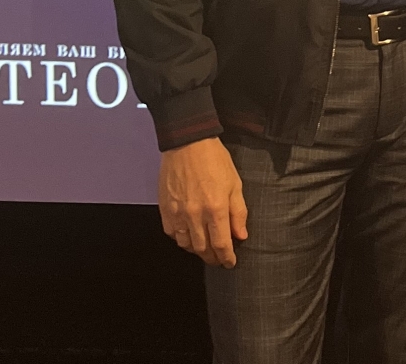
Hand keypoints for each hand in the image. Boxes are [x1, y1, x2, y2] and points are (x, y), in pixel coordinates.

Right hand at [158, 137, 248, 268]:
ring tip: (205, 249)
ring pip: (186, 245)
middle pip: (203, 249)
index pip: (221, 245)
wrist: (188, 144)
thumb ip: (238, 212)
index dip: (227, 258)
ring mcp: (178, 214)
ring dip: (197, 251)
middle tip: (219, 258)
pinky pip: (172, 234)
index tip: (230, 263)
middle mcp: (196, 215)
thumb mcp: (235, 183)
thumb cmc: (215, 160)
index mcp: (216, 209)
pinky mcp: (165, 209)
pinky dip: (181, 240)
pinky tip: (189, 236)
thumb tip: (240, 236)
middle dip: (213, 258)